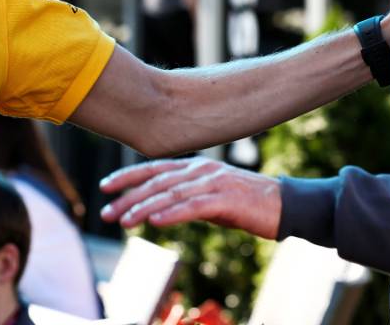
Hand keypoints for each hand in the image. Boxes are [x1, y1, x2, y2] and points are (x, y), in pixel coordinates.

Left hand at [99, 157, 281, 238]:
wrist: (284, 205)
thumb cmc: (245, 203)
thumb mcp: (210, 197)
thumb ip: (186, 197)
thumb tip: (159, 209)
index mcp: (195, 167)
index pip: (153, 169)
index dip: (127, 177)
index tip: (105, 187)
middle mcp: (201, 170)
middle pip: (157, 182)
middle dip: (128, 197)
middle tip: (107, 213)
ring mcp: (214, 182)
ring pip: (171, 194)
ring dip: (145, 208)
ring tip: (125, 220)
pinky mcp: (227, 199)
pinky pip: (194, 206)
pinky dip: (173, 214)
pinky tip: (156, 222)